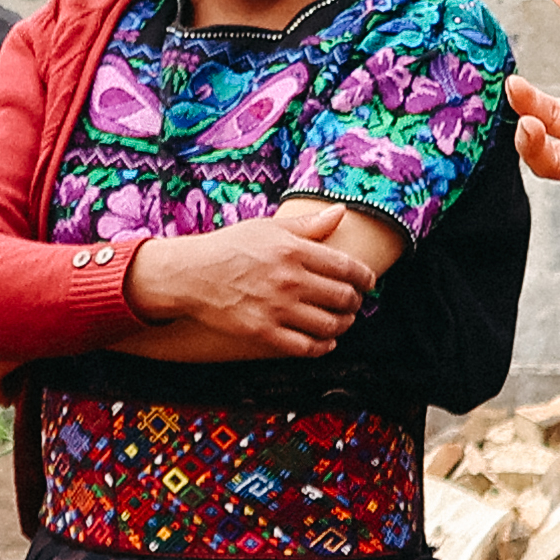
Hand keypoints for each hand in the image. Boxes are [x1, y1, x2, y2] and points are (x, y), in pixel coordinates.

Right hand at [121, 195, 386, 357]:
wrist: (191, 274)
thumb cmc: (231, 247)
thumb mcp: (269, 228)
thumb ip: (309, 225)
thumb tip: (341, 212)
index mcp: (294, 250)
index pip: (348, 268)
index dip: (365, 278)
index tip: (368, 282)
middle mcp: (289, 280)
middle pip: (343, 298)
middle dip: (355, 302)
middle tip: (353, 302)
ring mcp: (277, 308)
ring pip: (330, 325)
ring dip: (343, 325)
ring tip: (342, 321)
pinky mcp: (263, 332)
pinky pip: (306, 347)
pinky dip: (323, 347)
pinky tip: (326, 342)